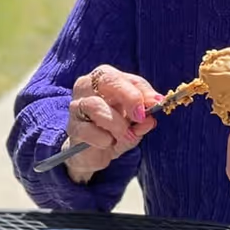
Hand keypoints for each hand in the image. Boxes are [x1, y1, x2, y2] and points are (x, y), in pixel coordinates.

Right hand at [60, 65, 162, 183]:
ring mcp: (76, 105)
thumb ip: (143, 119)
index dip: (142, 90)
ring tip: (127, 136)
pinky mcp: (72, 127)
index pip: (125, 77)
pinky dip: (103, 139)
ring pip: (96, 105)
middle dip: (129, 96)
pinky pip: (87, 130)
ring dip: (117, 124)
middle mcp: (87, 86)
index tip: (157, 103)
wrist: (92, 152)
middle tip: (140, 116)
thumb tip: (151, 119)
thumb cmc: (114, 129)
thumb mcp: (134, 124)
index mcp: (104, 79)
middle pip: (107, 79)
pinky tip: (108, 143)